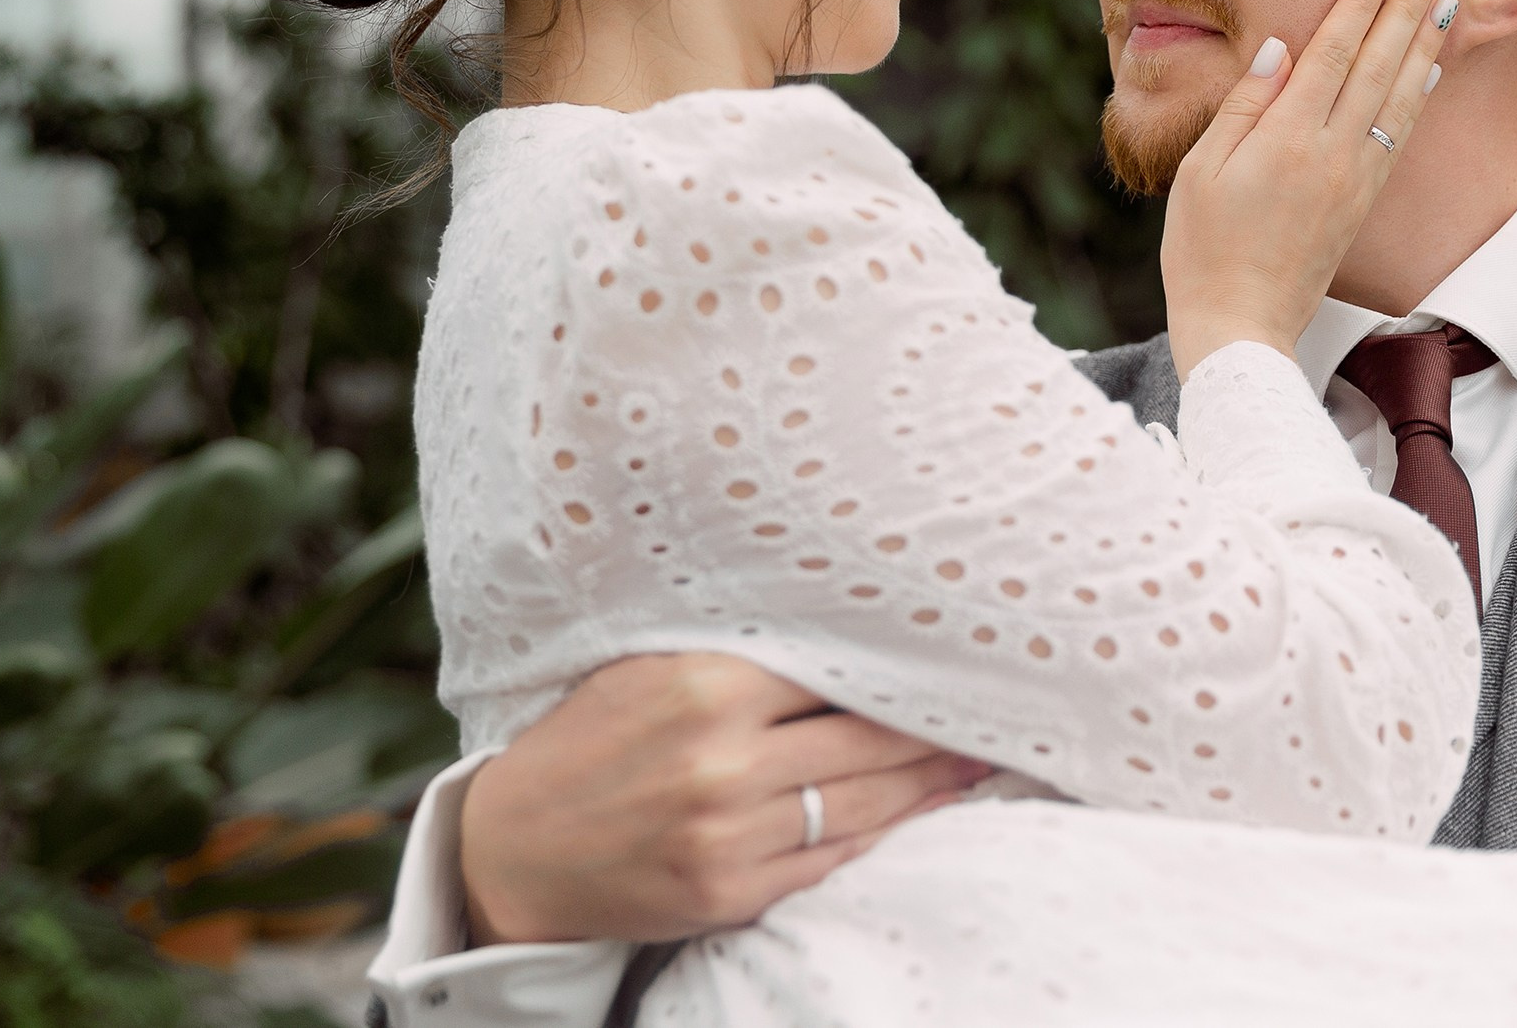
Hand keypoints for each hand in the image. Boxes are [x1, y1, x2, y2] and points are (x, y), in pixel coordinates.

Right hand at [459, 654, 986, 944]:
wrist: (515, 849)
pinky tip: (928, 808)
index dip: (900, 661)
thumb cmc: (586, 742)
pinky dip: (889, 832)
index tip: (952, 643)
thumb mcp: (644, 668)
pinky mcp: (733, 892)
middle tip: (1000, 699)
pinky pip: (834, 859)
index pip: (834, 667)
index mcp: (702, 685)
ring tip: (981, 752)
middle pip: (866, 737)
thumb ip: (734, 650)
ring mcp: (730, 834)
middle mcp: (722, 760)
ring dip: (932, 779)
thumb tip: (839, 625)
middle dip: (935, 723)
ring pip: (864, 801)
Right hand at [1163, 0, 1454, 375]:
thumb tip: (1280, 49)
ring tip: (1445, 1)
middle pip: (1378, 65)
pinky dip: (1418, 96)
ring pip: (1399, 96)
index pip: (1332, 52)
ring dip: (1424, 44)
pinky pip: (1400, 135)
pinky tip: (1430, 71)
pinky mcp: (1363, 201)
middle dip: (1405, 10)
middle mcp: (1332, 152)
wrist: (1242, 322)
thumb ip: (1244, 106)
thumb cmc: (1203, 247)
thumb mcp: (1202, 170)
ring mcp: (1355, 178)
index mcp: (1287, 138)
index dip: (1359, 2)